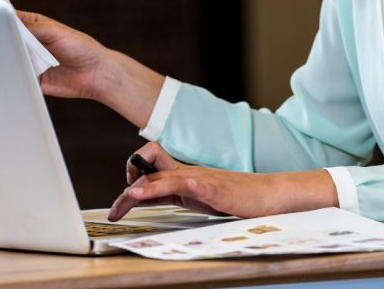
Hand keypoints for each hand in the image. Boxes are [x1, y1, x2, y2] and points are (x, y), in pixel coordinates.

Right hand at [17, 10, 164, 127]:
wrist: (96, 75)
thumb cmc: (82, 47)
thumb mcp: (56, 32)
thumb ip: (33, 28)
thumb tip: (10, 26)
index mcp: (36, 26)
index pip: (13, 20)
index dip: (1, 19)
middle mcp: (31, 43)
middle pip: (8, 41)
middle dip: (3, 42)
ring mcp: (31, 61)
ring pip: (11, 60)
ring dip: (9, 60)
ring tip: (11, 58)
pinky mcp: (32, 79)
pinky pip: (18, 78)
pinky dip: (16, 76)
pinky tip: (17, 73)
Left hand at [108, 142, 338, 220]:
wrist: (267, 193)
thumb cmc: (235, 196)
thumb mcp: (199, 196)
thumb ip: (176, 193)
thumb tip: (151, 197)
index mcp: (184, 176)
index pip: (150, 176)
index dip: (130, 188)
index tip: (118, 208)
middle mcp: (190, 173)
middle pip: (152, 175)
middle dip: (130, 191)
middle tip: (115, 210)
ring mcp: (204, 179)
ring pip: (170, 178)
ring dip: (149, 186)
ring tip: (131, 195)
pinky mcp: (219, 189)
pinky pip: (198, 185)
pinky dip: (185, 185)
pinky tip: (176, 188)